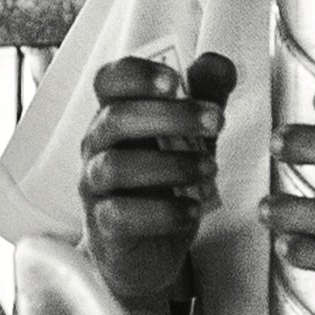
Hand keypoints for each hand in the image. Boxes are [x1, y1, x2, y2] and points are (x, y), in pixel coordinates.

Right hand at [80, 52, 236, 304]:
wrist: (149, 251)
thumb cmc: (167, 182)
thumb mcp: (192, 138)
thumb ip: (204, 99)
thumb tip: (219, 63)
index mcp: (116, 115)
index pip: (109, 81)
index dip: (138, 74)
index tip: (176, 81)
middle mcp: (98, 146)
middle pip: (116, 118)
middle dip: (169, 116)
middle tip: (217, 123)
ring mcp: (95, 187)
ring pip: (116, 166)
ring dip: (171, 165)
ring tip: (210, 168)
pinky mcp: (104, 227)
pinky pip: (122, 215)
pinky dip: (163, 212)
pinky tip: (194, 211)